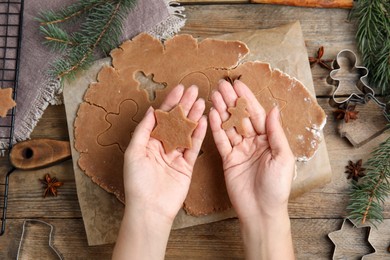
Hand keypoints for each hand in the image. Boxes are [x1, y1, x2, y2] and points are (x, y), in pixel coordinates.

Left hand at [124, 84, 206, 221]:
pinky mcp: (186, 165)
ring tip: (202, 101)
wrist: (150, 208)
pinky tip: (204, 120)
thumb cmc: (137, 181)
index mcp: (148, 141)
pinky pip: (194, 146)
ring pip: (186, 131)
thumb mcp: (134, 152)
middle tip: (195, 90)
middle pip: (176, 121)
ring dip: (194, 116)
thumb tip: (152, 110)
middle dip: (185, 105)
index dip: (171, 102)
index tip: (180, 89)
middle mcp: (163, 146)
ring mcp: (175, 155)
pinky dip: (199, 134)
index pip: (162, 117)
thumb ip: (144, 130)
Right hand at [209, 80, 294, 258]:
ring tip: (213, 94)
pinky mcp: (228, 159)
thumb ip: (275, 133)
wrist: (261, 211)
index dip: (247, 99)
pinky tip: (211, 114)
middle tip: (221, 84)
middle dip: (231, 100)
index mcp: (269, 139)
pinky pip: (221, 141)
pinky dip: (216, 128)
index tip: (238, 84)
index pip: (257, 114)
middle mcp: (254, 142)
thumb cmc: (277, 187)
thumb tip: (273, 109)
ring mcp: (240, 150)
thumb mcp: (282, 158)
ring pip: (229, 126)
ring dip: (221, 110)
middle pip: (241, 117)